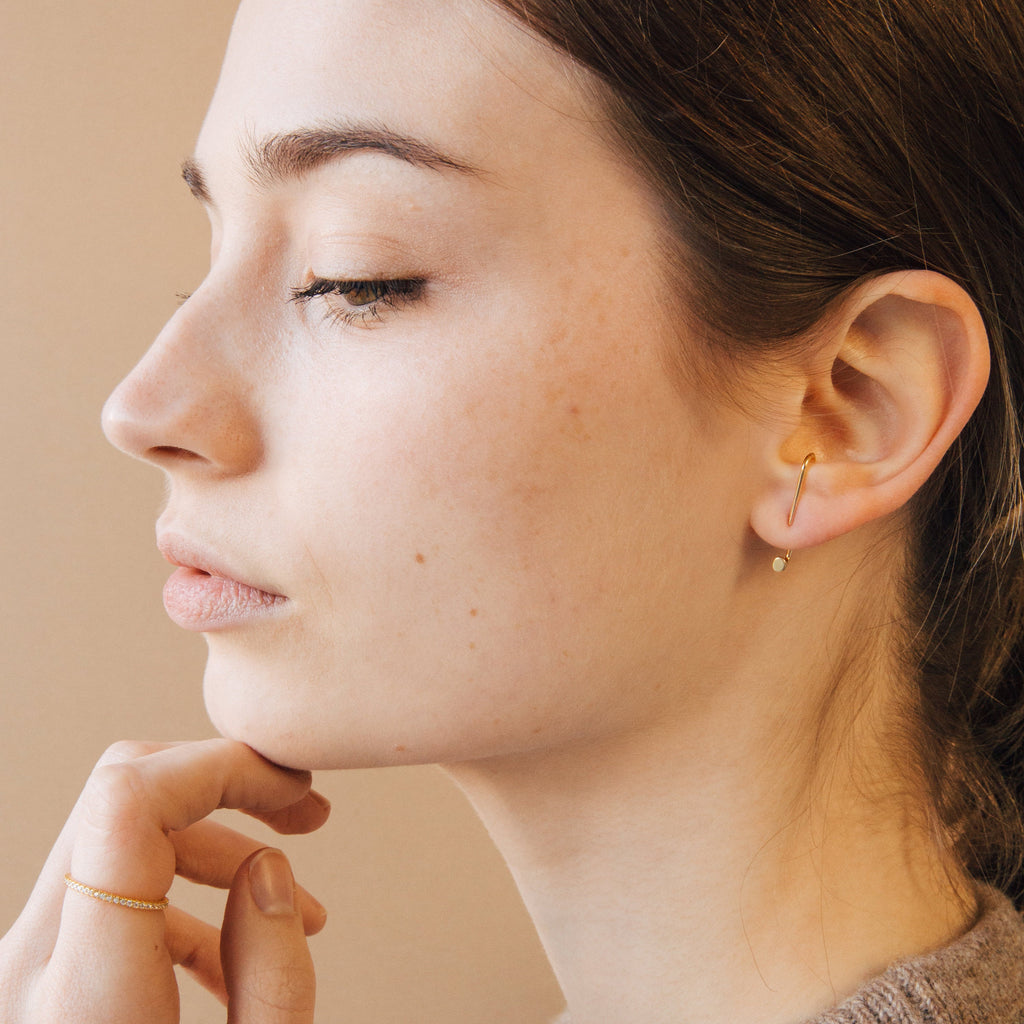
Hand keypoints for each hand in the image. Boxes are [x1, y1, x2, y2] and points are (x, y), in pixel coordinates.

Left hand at [0, 739, 329, 1022]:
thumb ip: (272, 978)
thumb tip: (268, 869)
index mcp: (88, 996)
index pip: (127, 803)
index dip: (221, 764)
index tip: (291, 788)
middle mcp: (31, 963)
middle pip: (121, 791)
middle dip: (228, 783)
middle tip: (304, 815)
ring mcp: (22, 964)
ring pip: (116, 832)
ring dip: (214, 842)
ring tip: (292, 904)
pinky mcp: (33, 972)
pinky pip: (105, 886)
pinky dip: (179, 892)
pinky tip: (231, 953)